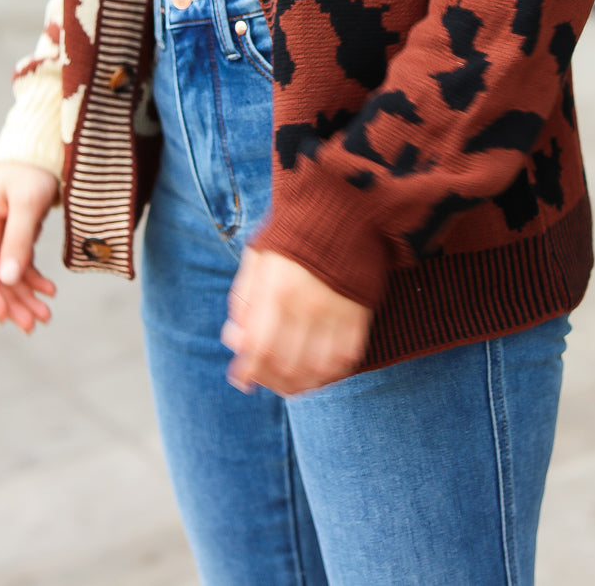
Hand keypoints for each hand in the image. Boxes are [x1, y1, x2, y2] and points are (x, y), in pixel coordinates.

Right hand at [0, 163, 58, 332]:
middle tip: (32, 325)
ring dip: (25, 295)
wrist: (47, 150)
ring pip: (10, 274)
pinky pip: (23, 264)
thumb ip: (17, 240)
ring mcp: (2, 234)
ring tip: (45, 316)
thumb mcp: (27, 203)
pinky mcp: (18, 234)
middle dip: (12, 301)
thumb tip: (7, 279)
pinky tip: (50, 291)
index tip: (2, 315)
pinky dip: (35, 279)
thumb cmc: (34, 170)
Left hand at [221, 248, 371, 396]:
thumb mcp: (257, 259)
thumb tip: (235, 340)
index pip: (259, 349)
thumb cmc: (293, 235)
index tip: (241, 379)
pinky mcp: (359, 314)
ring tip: (288, 382)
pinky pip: (345, 360)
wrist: (342, 209)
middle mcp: (307, 305)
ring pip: (317, 371)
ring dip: (299, 385)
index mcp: (276, 289)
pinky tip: (316, 371)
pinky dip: (329, 375)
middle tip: (264, 380)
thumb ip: (243, 300)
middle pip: (287, 366)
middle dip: (270, 381)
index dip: (248, 371)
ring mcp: (336, 312)